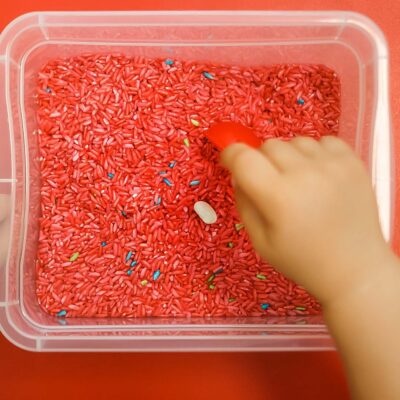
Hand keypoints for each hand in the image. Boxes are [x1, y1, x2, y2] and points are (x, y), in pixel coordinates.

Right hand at [222, 136, 392, 304]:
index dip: (230, 155)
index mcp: (279, 197)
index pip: (243, 157)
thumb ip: (244, 203)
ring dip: (289, 157)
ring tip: (299, 182)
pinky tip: (319, 176)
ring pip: (295, 142)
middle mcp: (306, 174)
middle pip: (269, 145)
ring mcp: (333, 166)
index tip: (230, 162)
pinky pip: (323, 141)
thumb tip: (238, 174)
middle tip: (270, 184)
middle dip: (261, 161)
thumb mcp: (260, 241)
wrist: (355, 269)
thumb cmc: (302, 260)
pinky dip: (315, 154)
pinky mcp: (353, 162)